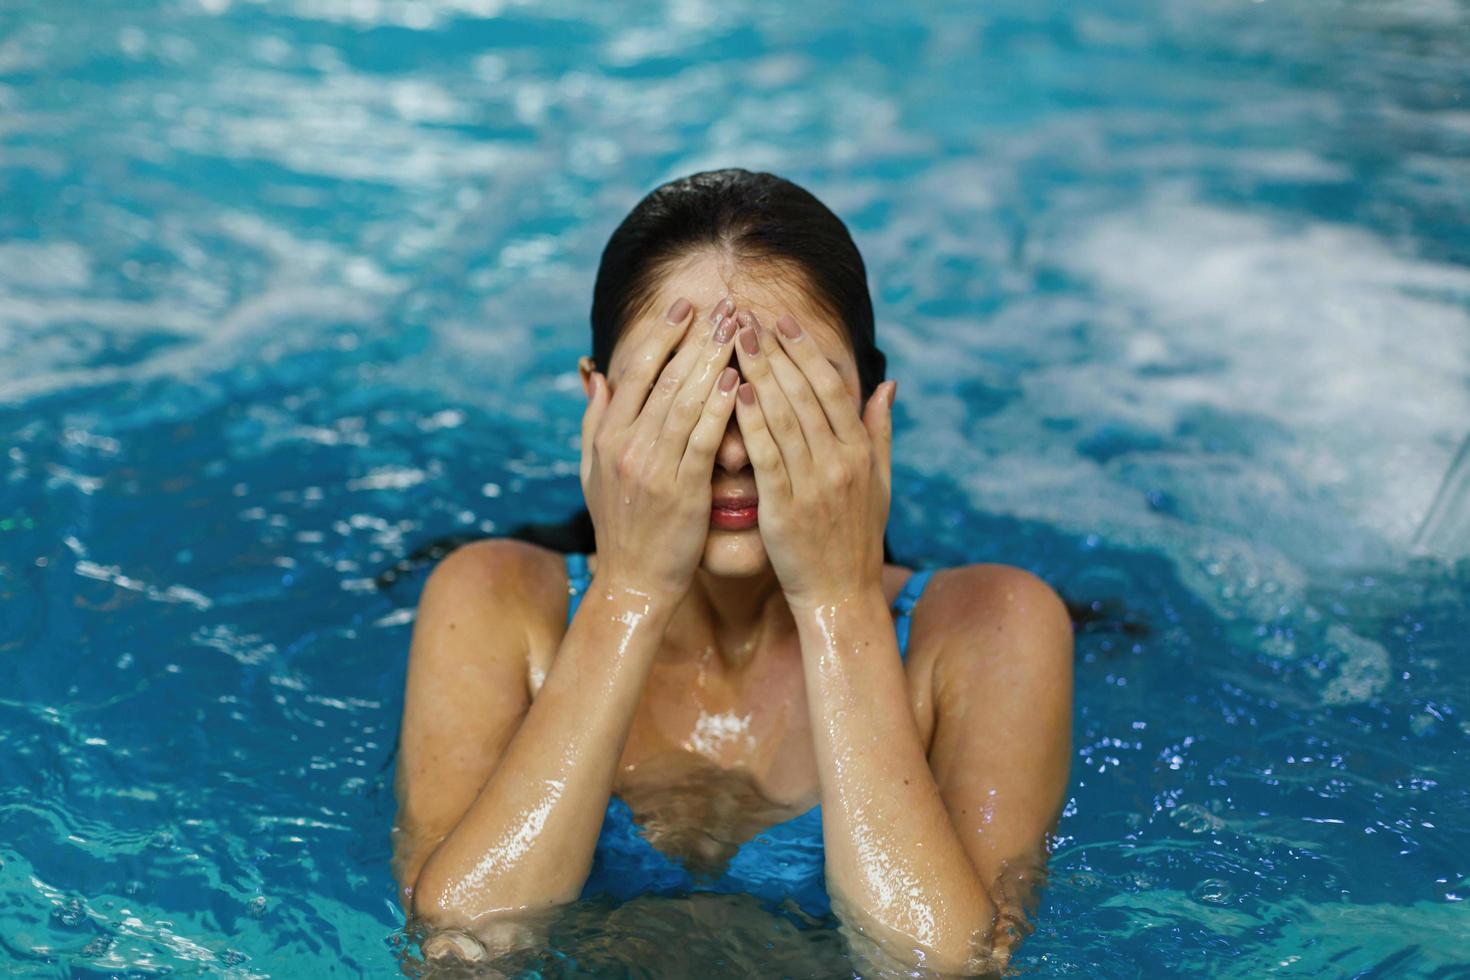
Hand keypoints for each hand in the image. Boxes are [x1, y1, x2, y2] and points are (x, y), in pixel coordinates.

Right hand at [580, 297, 740, 598]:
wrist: (633, 583)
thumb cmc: (620, 527)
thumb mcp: (593, 471)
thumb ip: (595, 420)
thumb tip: (596, 373)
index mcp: (607, 437)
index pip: (636, 372)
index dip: (660, 335)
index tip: (685, 305)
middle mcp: (625, 446)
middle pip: (664, 378)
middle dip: (696, 338)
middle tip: (723, 306)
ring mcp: (651, 468)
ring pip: (684, 401)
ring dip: (713, 361)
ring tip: (736, 330)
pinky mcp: (680, 492)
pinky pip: (702, 440)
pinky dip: (719, 408)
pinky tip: (738, 381)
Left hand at [730, 309, 897, 608]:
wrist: (842, 596)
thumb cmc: (855, 539)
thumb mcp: (879, 483)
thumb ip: (880, 431)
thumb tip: (888, 384)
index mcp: (860, 451)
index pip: (830, 387)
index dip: (804, 351)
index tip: (780, 321)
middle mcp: (840, 461)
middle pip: (804, 393)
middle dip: (773, 350)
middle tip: (746, 317)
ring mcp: (814, 484)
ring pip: (784, 416)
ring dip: (758, 373)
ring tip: (733, 341)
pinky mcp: (786, 508)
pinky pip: (767, 456)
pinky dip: (752, 421)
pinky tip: (735, 393)